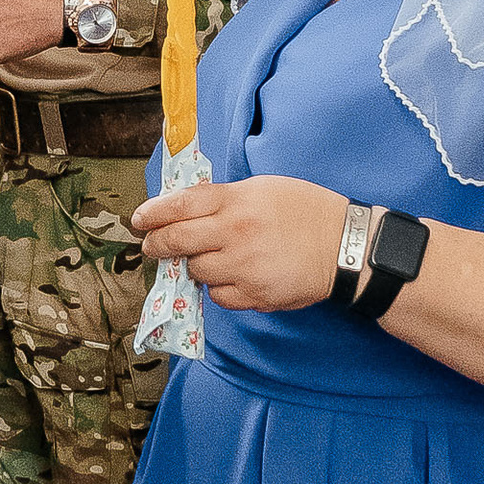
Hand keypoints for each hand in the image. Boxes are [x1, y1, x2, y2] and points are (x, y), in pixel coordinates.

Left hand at [131, 172, 348, 312]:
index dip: (152, 214)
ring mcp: (244, 267)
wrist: (344, 247)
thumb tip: (185, 208)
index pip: (179, 205)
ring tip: (209, 258)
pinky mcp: (255, 295)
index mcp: (237, 201)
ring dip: (195, 266)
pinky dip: (219, 288)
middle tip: (153, 246)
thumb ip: (224, 198)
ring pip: (196, 271)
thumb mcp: (264, 188)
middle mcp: (235, 233)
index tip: (139, 220)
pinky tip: (233, 277)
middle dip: (157, 245)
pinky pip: (219, 296)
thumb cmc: (306, 211)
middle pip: (177, 241)